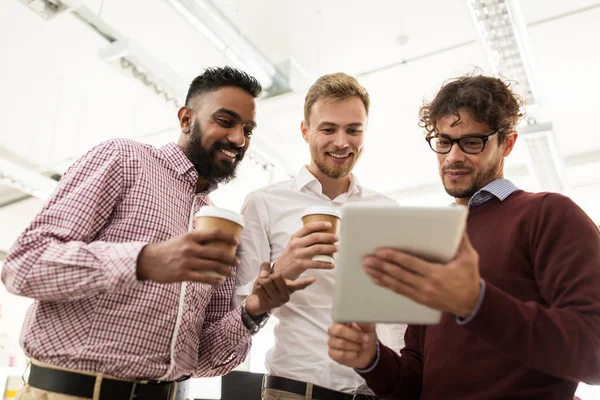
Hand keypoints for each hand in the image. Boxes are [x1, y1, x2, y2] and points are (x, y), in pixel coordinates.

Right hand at [136, 228, 238, 284]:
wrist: (148, 261)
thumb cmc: (168, 249)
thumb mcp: (182, 239)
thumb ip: (196, 240)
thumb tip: (214, 241)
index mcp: (191, 236)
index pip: (214, 233)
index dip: (229, 236)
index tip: (237, 241)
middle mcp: (190, 248)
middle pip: (217, 252)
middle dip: (231, 258)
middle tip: (238, 261)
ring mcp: (187, 262)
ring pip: (213, 266)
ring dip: (226, 270)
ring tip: (232, 273)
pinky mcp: (183, 274)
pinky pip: (204, 278)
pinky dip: (215, 280)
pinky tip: (220, 281)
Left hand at [244, 262, 315, 316]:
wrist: (256, 301)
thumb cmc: (264, 287)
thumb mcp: (266, 274)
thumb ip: (265, 267)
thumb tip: (264, 275)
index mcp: (288, 288)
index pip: (298, 285)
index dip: (306, 282)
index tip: (314, 279)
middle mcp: (286, 296)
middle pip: (276, 276)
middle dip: (268, 276)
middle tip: (267, 282)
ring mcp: (278, 301)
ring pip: (266, 282)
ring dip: (260, 282)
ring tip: (263, 289)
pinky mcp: (270, 304)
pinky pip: (260, 289)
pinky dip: (256, 288)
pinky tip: (259, 294)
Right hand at [273, 222, 337, 279]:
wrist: (280, 270)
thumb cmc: (291, 256)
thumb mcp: (294, 244)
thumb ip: (304, 239)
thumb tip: (323, 233)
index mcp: (295, 237)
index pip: (308, 227)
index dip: (320, 224)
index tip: (329, 225)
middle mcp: (296, 244)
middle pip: (315, 237)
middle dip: (328, 237)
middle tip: (336, 238)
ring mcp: (298, 254)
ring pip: (317, 248)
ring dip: (330, 248)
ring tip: (336, 248)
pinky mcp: (300, 264)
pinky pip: (317, 263)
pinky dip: (326, 264)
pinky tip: (332, 264)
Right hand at [328, 322, 377, 368]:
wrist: (368, 354)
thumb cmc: (366, 337)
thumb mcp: (369, 328)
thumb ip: (365, 321)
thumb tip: (361, 316)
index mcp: (341, 320)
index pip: (339, 317)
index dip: (351, 322)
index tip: (361, 328)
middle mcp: (334, 330)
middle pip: (339, 331)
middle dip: (355, 336)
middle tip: (366, 339)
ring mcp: (331, 341)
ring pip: (341, 343)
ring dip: (355, 347)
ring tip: (361, 347)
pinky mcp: (332, 353)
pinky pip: (340, 354)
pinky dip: (351, 355)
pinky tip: (356, 353)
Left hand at [364, 232, 480, 317]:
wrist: (472, 304)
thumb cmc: (469, 278)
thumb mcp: (469, 258)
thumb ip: (462, 240)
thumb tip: (459, 222)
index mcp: (436, 274)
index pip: (411, 264)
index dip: (395, 257)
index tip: (381, 251)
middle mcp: (426, 285)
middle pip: (399, 274)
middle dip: (381, 266)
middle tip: (367, 259)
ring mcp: (421, 294)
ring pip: (396, 284)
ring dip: (380, 275)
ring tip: (367, 268)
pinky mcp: (419, 300)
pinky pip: (400, 292)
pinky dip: (387, 285)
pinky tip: (377, 279)